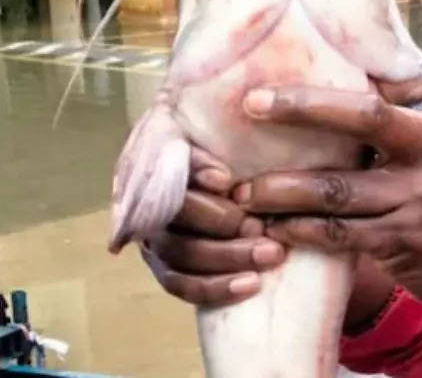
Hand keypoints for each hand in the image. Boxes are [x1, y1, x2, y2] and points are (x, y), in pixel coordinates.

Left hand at [137, 77, 421, 322]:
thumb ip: (403, 132)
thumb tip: (346, 92)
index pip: (378, 94)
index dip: (327, 86)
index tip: (276, 81)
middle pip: (364, 119)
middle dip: (302, 109)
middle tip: (251, 107)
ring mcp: (420, 199)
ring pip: (337, 188)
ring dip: (282, 189)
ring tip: (243, 191)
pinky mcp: (405, 241)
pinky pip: (339, 233)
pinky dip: (301, 230)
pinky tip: (274, 229)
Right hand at [139, 145, 285, 306]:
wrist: (214, 152)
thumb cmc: (210, 139)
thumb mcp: (201, 134)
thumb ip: (200, 153)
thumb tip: (220, 181)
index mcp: (151, 177)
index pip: (162, 189)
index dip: (192, 187)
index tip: (229, 184)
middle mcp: (149, 213)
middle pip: (176, 229)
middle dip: (223, 229)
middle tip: (261, 227)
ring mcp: (159, 243)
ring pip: (184, 261)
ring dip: (228, 260)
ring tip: (271, 254)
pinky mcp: (171, 269)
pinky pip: (186, 287)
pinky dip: (218, 288)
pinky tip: (252, 285)